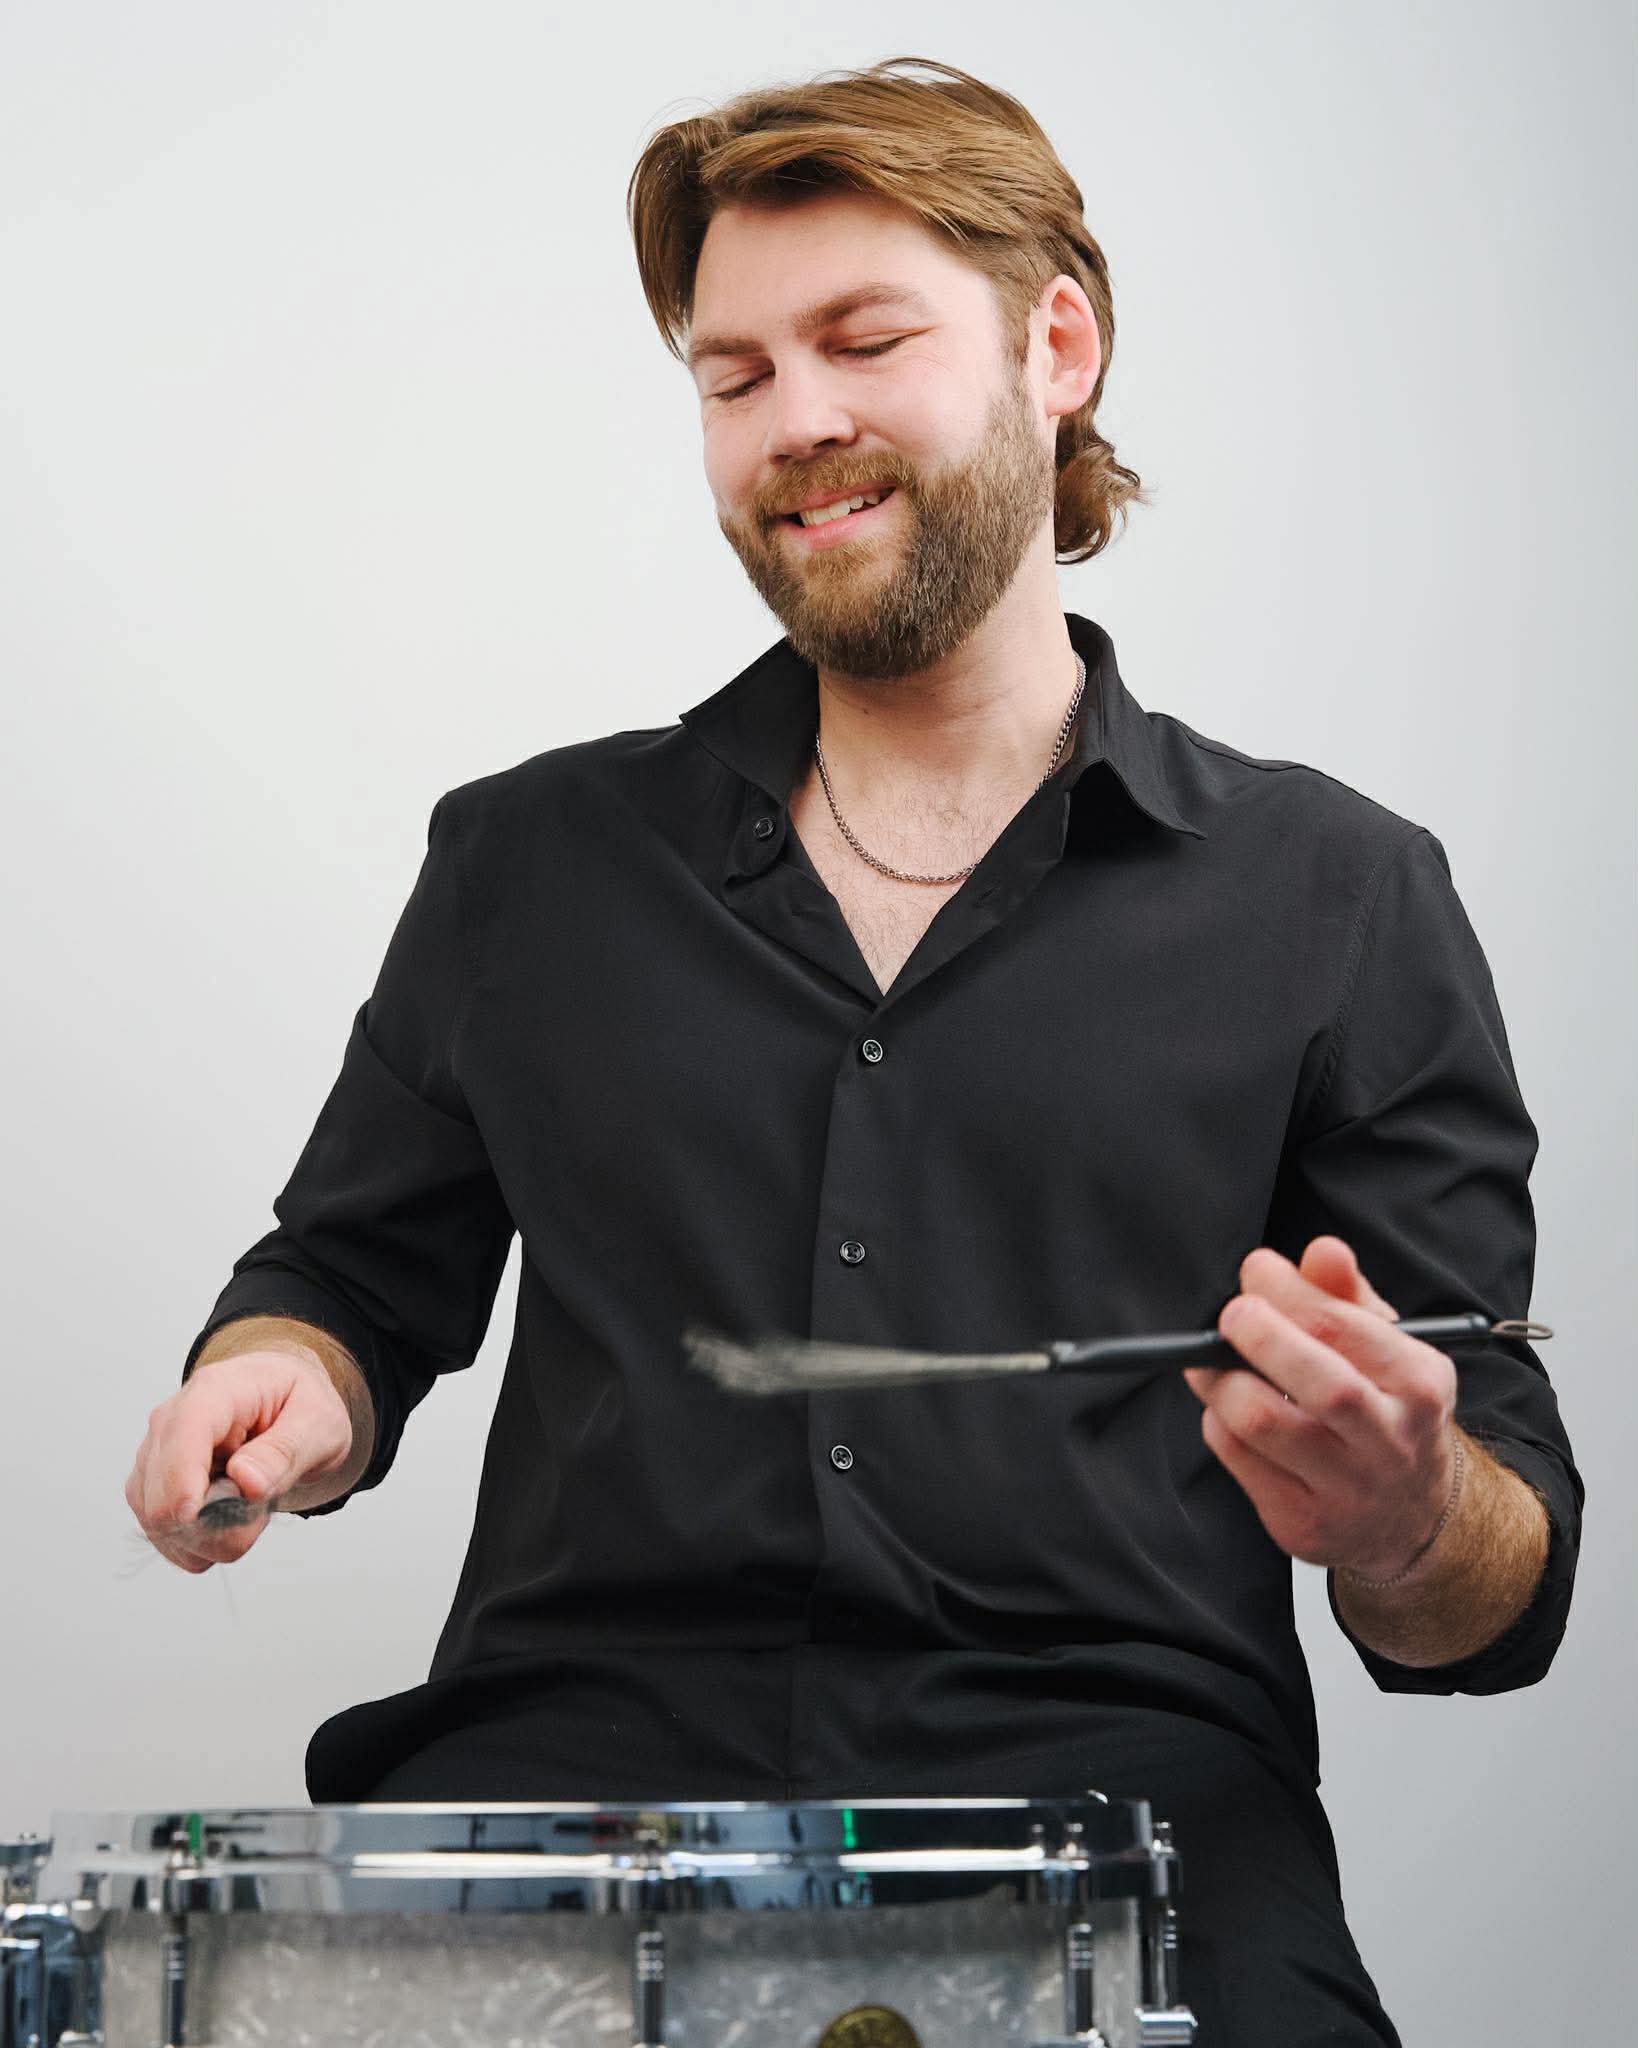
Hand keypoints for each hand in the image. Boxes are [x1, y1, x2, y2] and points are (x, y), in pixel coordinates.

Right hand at [124, 1348, 354, 1573]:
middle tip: (262, 1510)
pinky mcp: (152, 1488)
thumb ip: (285, 1450)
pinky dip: (201, 1544)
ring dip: (212, 1536)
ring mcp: (155, 1456)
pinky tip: (228, 1521)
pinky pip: (165, 1537)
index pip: (182, 1436)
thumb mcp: (318, 1420)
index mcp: (215, 1391)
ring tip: (251, 1508)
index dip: (182, 1483)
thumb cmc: (297, 1403)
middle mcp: (172, 1421)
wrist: (283, 1404)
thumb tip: (246, 1479)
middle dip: (216, 1524)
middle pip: (163, 1496)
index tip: (199, 1515)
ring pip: (162, 1525)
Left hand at [1183, 1236, 1458, 1580]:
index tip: (1257, 1269)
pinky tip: (1227, 1408)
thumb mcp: (1386, 1347)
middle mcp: (1391, 1440)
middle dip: (1260, 1336)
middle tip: (1232, 1314)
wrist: (1413, 1516)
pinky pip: (1238, 1458)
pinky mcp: (1303, 1522)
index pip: (1344, 1328)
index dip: (1288, 1291)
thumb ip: (1347, 1294)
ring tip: (1211, 1360)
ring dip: (1220, 1380)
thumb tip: (1322, 1250)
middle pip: (1320, 1383)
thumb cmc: (1387, 1410)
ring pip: (1263, 1423)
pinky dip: (1218, 1421)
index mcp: (1419, 1384)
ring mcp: (1348, 1489)